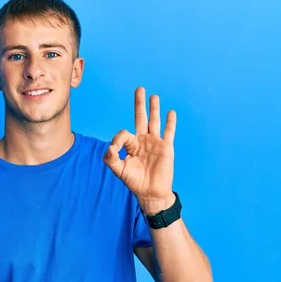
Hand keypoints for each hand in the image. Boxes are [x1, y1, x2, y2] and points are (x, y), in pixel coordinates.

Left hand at [104, 87, 176, 213]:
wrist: (151, 192)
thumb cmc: (134, 182)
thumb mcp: (119, 170)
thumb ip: (111, 158)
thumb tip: (110, 147)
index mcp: (131, 145)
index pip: (124, 133)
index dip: (118, 138)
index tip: (116, 150)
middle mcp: (143, 141)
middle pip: (140, 118)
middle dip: (139, 104)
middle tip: (139, 89)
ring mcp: (155, 143)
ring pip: (154, 122)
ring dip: (154, 109)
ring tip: (154, 96)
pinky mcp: (166, 147)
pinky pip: (168, 132)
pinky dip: (170, 122)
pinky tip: (170, 112)